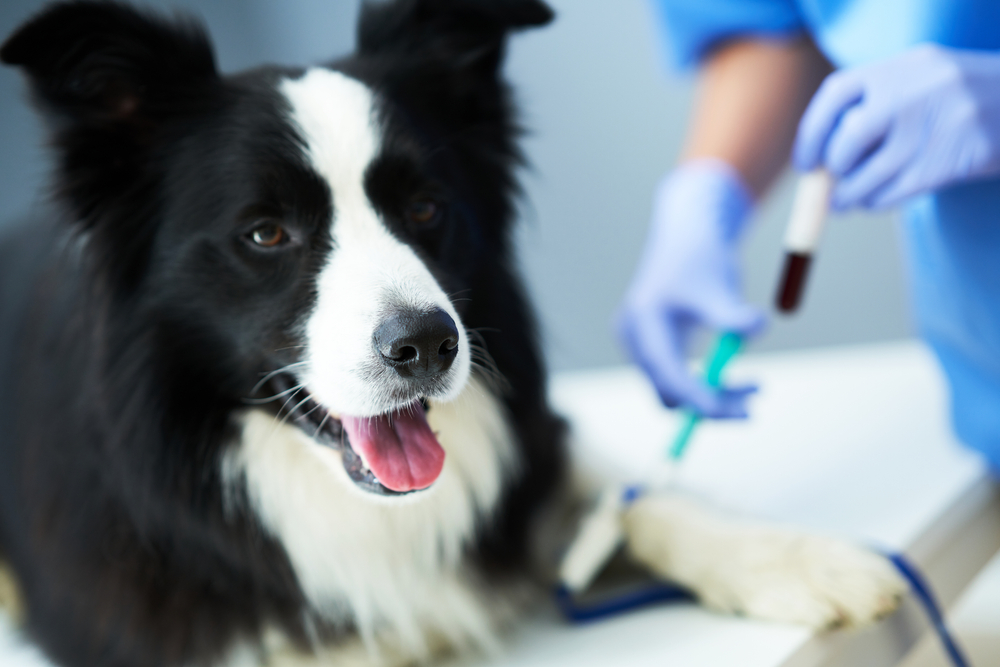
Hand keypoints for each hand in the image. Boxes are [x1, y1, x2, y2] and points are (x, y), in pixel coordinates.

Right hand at [615, 160, 764, 417]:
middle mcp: (634, 338)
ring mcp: (639, 345)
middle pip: (668, 391)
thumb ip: (732, 311)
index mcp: (644, 320)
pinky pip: (676, 379)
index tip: (733, 412)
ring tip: (756, 385)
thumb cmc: (702, 258)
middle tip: (753, 406)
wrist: (687, 236)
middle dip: (710, 402)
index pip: (668, 373)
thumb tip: (758, 328)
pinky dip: (706, 383)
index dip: (698, 398)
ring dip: (713, 395)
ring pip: (674, 389)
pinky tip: (733, 372)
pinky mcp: (652, 348)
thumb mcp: (719, 285)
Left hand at [794, 44, 999, 208]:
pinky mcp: (949, 161)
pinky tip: (871, 201)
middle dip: (833, 166)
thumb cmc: (958, 99)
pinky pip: (895, 191)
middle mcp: (916, 91)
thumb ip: (876, 103)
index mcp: (903, 66)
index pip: (836, 93)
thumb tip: (820, 155)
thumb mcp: (920, 80)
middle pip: (850, 137)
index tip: (805, 162)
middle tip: (830, 181)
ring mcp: (935, 126)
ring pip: (870, 173)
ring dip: (848, 194)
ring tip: (842, 202)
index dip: (811, 132)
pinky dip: (875, 201)